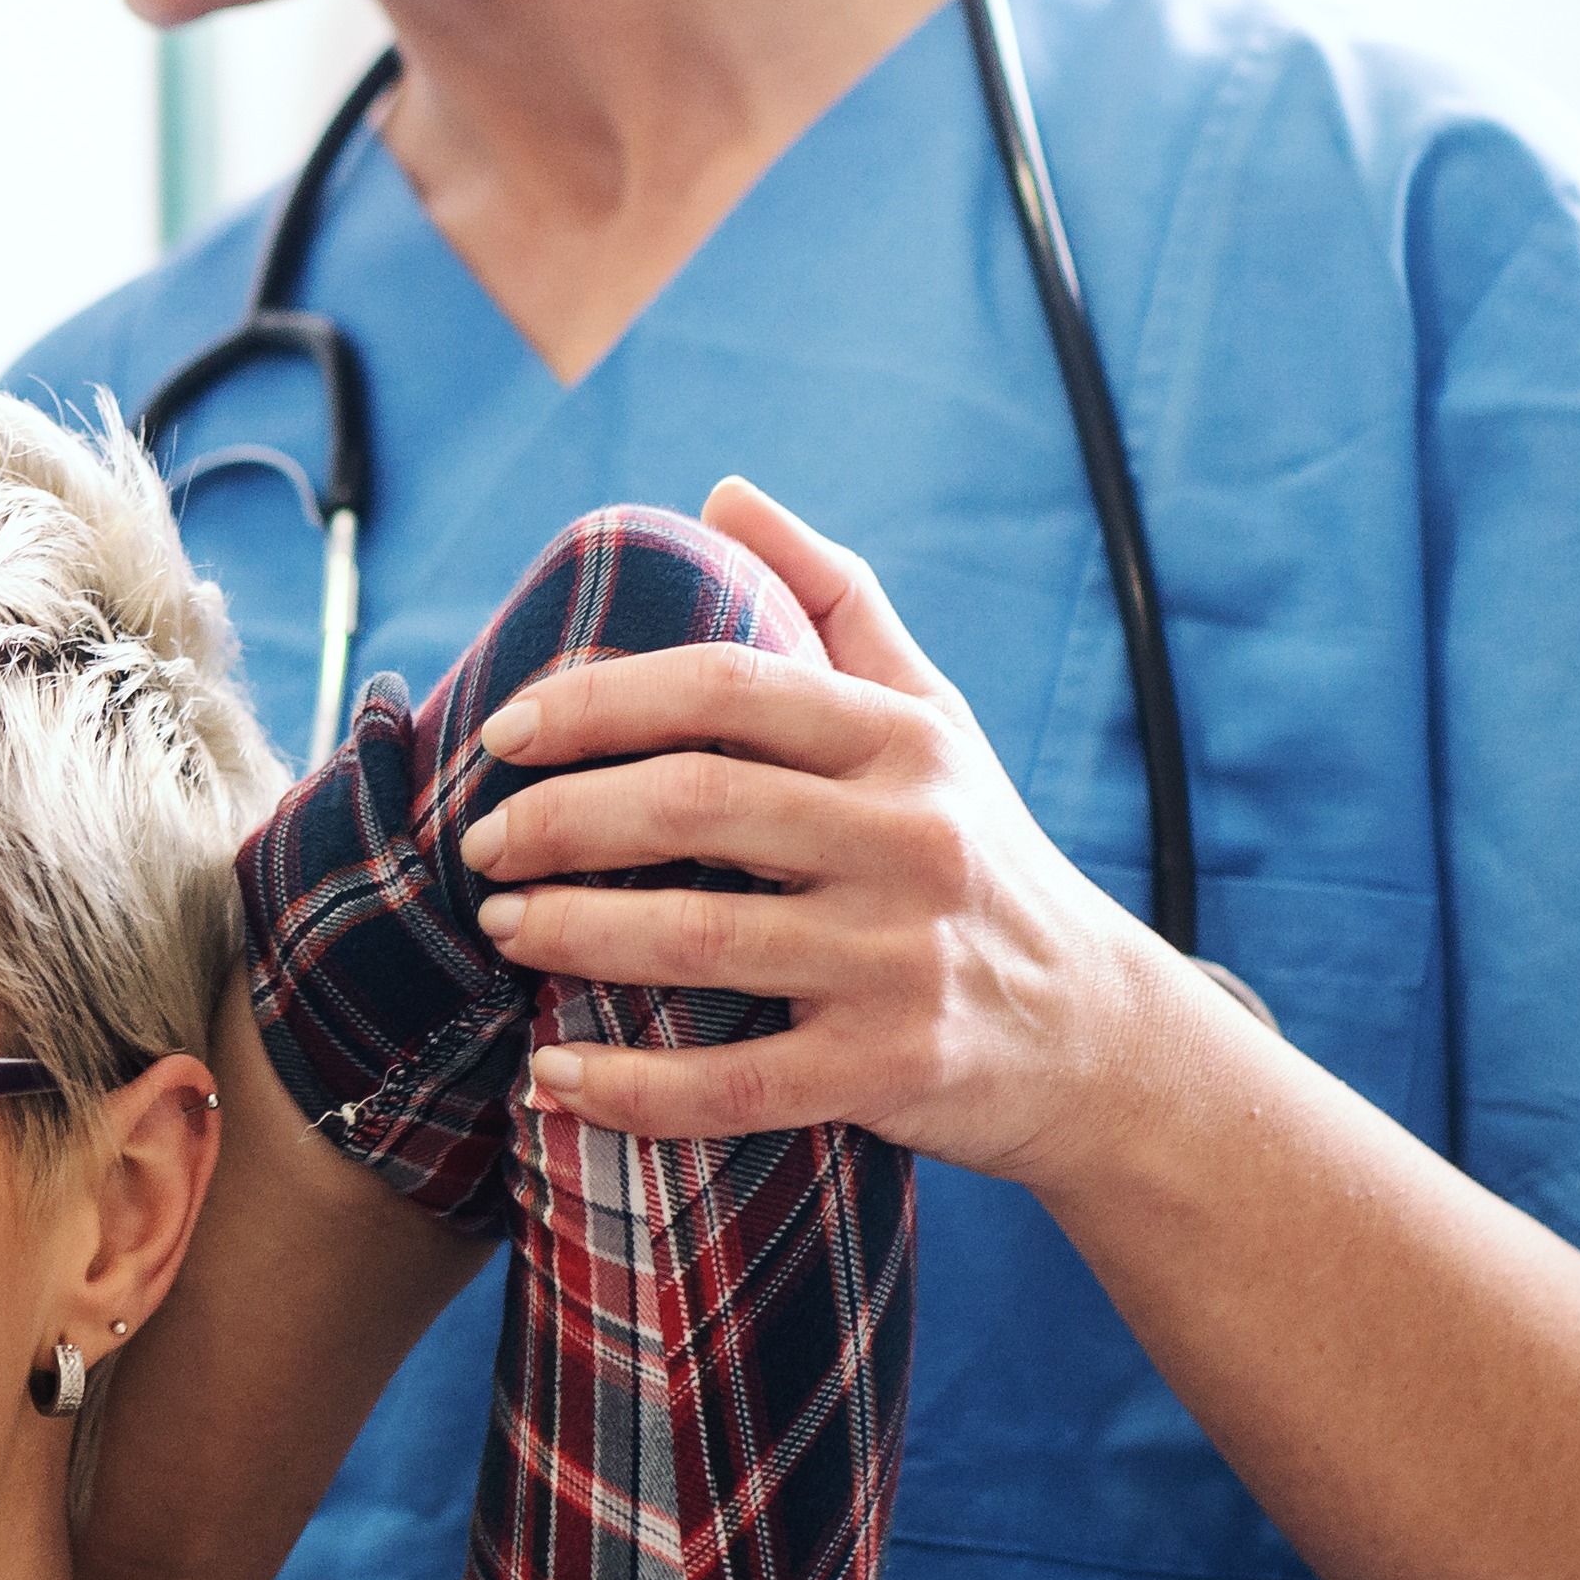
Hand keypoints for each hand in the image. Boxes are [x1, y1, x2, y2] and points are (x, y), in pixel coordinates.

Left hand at [454, 478, 1217, 1184]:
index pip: (727, 687)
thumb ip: (835, 600)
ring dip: (575, 934)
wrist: (1098, 1033)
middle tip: (482, 842)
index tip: (504, 730)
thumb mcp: (934, 717)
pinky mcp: (891, 1068)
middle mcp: (910, 839)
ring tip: (501, 927)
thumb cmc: (982, 857)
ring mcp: (900, 959)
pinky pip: (735, 1083)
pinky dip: (632, 1085)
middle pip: (696, 804)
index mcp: (903, 742)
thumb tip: (724, 493)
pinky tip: (552, 1075)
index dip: (599, 701)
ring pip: (701, 938)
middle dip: (562, 819)